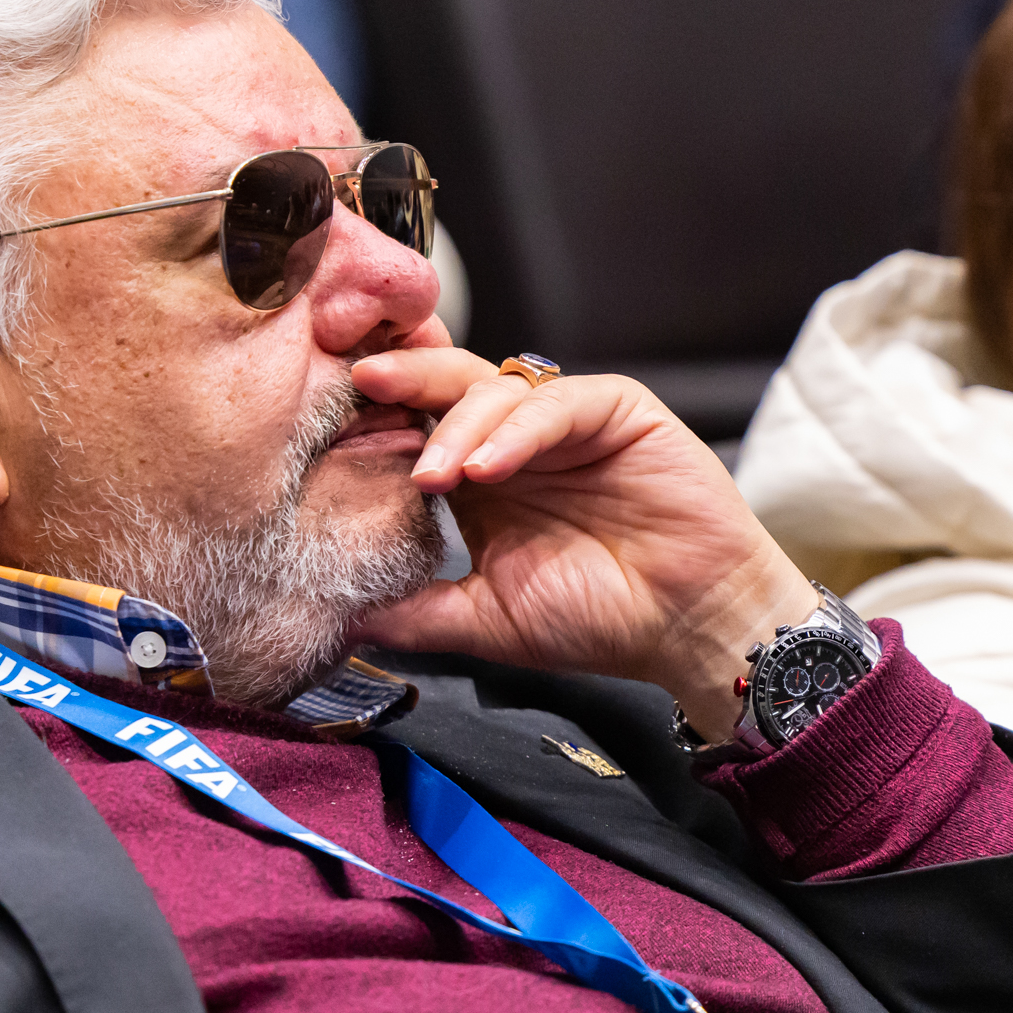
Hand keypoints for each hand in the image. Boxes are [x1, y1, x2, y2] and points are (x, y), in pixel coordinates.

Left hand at [346, 351, 814, 734]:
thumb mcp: (488, 622)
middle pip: (447, 385)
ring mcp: (566, 421)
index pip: (418, 425)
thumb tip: (342, 622)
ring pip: (497, 387)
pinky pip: (558, 403)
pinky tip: (490, 468)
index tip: (324, 429)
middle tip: (360, 388)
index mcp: (481, 481)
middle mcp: (517, 441)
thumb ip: (418, 614)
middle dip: (402, 382)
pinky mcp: (616, 410)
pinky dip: (519, 430)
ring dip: (457, 425)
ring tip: (435, 475)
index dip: (376, 421)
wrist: (689, 629)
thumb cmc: (602, 621)